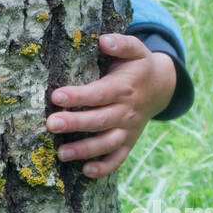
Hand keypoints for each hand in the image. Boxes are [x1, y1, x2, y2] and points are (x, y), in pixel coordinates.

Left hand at [46, 33, 175, 177]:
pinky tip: (86, 172)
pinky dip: (104, 167)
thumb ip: (121, 43)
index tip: (56, 96)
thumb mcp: (136, 49)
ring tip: (61, 154)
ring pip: (107, 143)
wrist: (161, 87)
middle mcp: (126, 111)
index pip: (99, 94)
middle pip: (99, 120)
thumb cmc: (138, 66)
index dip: (78, 96)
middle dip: (75, 124)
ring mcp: (128, 129)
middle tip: (50, 124)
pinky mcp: (128, 142)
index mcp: (124, 88)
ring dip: (85, 150)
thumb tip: (104, 40)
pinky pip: (118, 158)